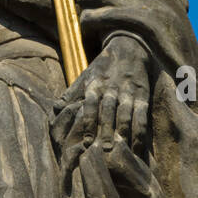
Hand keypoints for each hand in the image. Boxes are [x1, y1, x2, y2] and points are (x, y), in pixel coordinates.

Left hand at [53, 34, 151, 161]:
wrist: (129, 48)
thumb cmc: (103, 67)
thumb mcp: (85, 75)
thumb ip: (71, 93)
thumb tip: (55, 108)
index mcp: (95, 84)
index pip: (90, 104)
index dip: (88, 121)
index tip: (86, 141)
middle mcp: (111, 88)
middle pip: (108, 111)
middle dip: (106, 130)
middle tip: (104, 150)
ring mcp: (128, 92)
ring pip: (126, 113)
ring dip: (123, 132)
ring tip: (121, 150)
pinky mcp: (142, 95)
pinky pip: (142, 115)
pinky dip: (140, 131)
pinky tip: (138, 147)